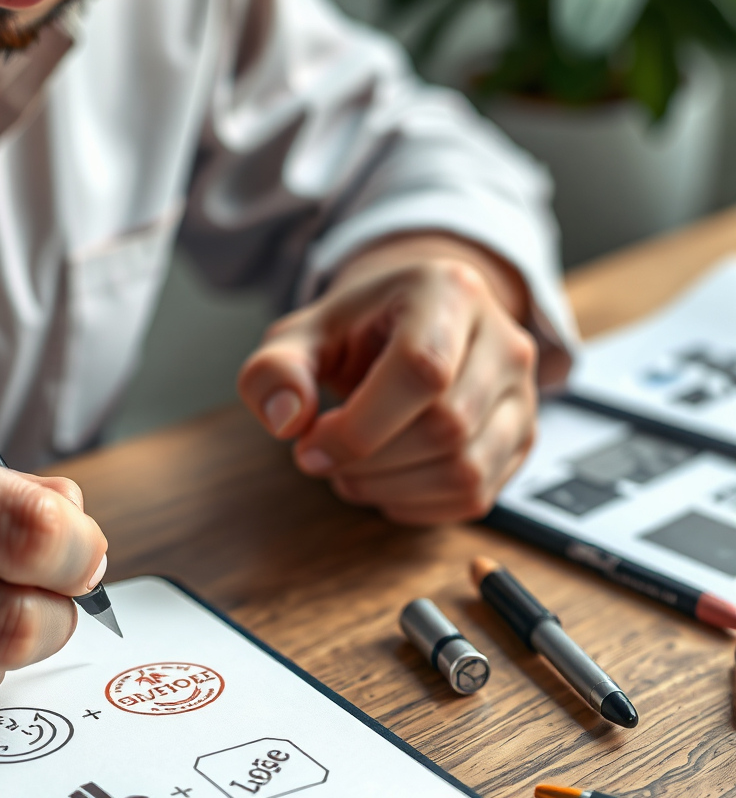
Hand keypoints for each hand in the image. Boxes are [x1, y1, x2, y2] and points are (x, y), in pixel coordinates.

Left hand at [238, 234, 538, 524]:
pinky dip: (418, 506)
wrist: (413, 327)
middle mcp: (503, 341)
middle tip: (324, 459)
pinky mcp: (521, 439)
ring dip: (391, 489)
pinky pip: (477, 496)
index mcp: (449, 292)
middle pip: (446, 427)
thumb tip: (286, 420)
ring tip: (351, 473)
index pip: (420, 371)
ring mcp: (522, 394)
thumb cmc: (359, 332)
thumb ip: (276, 369)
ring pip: (466, 470)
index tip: (309, 446)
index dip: (359, 427)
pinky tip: (385, 483)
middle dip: (368, 461)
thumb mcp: (303, 336)